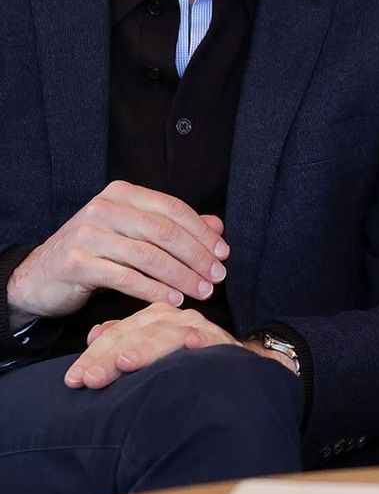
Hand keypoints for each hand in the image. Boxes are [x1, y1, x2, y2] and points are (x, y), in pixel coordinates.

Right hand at [7, 181, 228, 325]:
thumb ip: (173, 227)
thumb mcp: (133, 232)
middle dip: (196, 256)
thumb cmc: (94, 251)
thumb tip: (217, 227)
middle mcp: (105, 208)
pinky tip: (172, 300)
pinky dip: (154, 290)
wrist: (41, 275)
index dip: (201, 232)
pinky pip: (126, 278)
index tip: (223, 253)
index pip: (172, 209)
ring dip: (181, 277)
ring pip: (148, 256)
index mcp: (122, 194)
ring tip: (201, 291)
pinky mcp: (77, 262)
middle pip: (164, 231)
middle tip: (217, 276)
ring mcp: (89, 234)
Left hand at [63, 303, 295, 388]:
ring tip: (125, 364)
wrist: (236, 369)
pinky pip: (211, 339)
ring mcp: (199, 328)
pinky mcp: (222, 341)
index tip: (72, 380)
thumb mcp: (151, 352)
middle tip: (88, 379)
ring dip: (147, 349)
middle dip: (110, 356)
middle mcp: (175, 318)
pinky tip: (191, 348)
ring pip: (167, 335)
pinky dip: (202, 341)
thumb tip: (94, 334)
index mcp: (154, 318)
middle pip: (136, 333)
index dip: (93, 355)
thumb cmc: (187, 363)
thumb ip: (125, 341)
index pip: (117, 333)